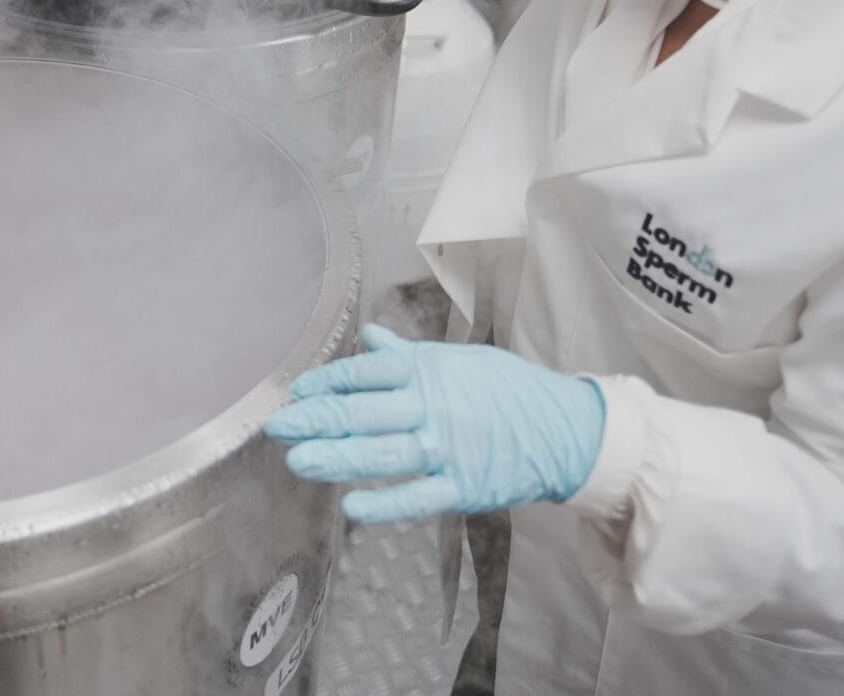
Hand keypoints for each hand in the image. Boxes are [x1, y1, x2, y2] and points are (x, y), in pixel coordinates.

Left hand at [263, 324, 606, 522]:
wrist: (565, 429)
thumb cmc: (507, 390)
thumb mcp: (458, 360)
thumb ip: (406, 354)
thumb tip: (368, 337)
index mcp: (429, 371)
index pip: (367, 372)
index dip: (328, 381)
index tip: (297, 391)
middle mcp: (433, 407)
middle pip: (366, 413)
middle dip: (318, 419)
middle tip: (278, 426)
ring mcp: (447, 449)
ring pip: (384, 455)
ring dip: (338, 458)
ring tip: (298, 462)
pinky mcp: (462, 487)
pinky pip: (418, 499)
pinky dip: (385, 505)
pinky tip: (351, 507)